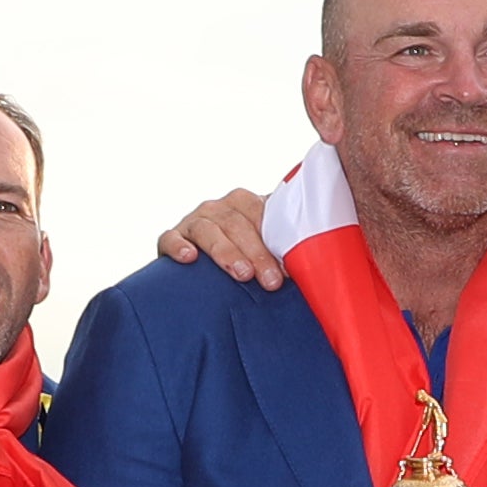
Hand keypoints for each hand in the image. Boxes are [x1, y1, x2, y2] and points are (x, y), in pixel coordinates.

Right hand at [156, 188, 278, 286]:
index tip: (288, 270)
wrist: (208, 275)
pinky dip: (178, 246)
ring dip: (226, 252)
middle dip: (257, 253)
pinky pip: (169, 238)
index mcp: (244, 204)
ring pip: (207, 229)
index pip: (259, 213)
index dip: (274, 241)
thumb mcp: (266, 252)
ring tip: (241, 274)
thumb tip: (316, 268)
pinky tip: (189, 258)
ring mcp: (193, 222)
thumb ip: (285, 249)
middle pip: (236, 224)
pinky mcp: (171, 239)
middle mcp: (218, 208)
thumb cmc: (246, 262)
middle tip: (271, 282)